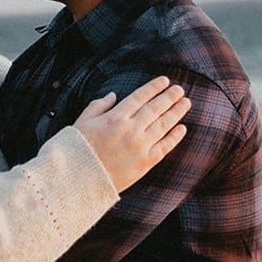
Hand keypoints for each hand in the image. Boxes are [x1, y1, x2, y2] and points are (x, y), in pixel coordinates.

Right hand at [74, 77, 189, 191]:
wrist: (78, 180)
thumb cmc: (76, 150)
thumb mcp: (82, 122)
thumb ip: (98, 106)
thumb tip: (113, 96)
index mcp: (114, 117)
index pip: (139, 97)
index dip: (153, 88)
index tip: (164, 81)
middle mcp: (130, 129)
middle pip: (155, 109)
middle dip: (169, 97)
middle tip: (180, 89)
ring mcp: (139, 146)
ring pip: (163, 125)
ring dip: (176, 112)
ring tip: (185, 103)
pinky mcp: (145, 163)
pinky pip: (164, 147)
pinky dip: (175, 137)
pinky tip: (182, 128)